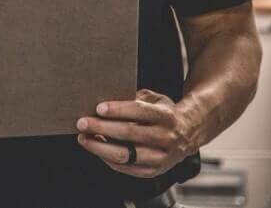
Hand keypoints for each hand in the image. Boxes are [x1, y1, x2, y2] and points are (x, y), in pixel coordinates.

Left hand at [75, 89, 194, 178]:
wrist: (188, 134)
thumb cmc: (164, 114)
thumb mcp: (155, 100)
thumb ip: (135, 99)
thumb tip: (106, 99)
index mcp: (166, 115)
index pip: (139, 111)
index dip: (118, 109)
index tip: (98, 107)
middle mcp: (165, 137)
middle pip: (129, 133)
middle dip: (101, 127)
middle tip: (82, 122)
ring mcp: (160, 157)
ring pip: (125, 154)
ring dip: (100, 147)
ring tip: (84, 138)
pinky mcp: (154, 171)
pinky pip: (126, 168)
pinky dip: (108, 159)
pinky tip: (96, 149)